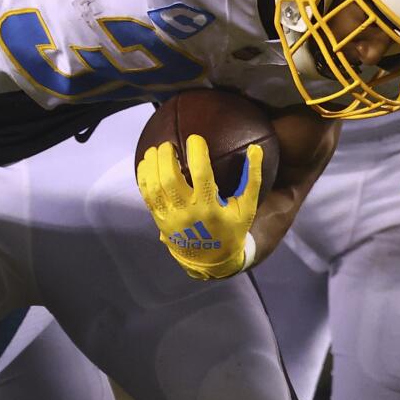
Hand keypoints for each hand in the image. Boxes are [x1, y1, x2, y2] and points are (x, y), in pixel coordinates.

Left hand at [136, 136, 262, 280]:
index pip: (201, 175)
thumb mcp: (247, 207)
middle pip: (170, 179)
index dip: (197, 153)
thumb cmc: (232, 229)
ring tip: (156, 149)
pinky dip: (144, 177)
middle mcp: (187, 213)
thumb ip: (252, 178)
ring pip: (154, 187)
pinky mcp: (159, 220)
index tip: (195, 138)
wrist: (212, 260)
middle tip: (169, 143)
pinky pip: (146, 196)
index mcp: (210, 208)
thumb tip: (255, 149)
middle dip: (166, 157)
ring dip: (152, 164)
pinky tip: (146, 163)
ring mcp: (170, 218)